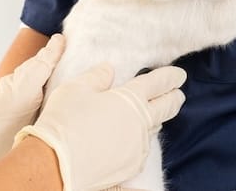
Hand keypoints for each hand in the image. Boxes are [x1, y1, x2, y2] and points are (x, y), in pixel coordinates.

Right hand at [15, 63, 186, 190]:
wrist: (55, 164)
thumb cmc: (65, 121)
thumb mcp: (77, 88)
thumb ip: (97, 76)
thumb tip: (109, 70)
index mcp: (131, 98)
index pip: (159, 83)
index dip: (171, 77)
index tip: (179, 74)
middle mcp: (141, 122)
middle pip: (168, 107)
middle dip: (175, 97)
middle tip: (178, 93)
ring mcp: (138, 146)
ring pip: (154, 128)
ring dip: (156, 119)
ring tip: (153, 113)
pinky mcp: (131, 166)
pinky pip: (142, 148)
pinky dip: (141, 139)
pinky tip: (132, 138)